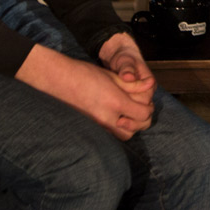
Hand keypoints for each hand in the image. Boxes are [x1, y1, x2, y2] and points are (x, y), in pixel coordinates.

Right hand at [16, 44, 153, 139]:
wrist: (58, 79)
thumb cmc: (85, 73)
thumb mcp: (112, 76)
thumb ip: (133, 85)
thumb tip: (151, 85)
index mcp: (115, 102)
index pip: (143, 113)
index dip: (149, 107)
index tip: (146, 100)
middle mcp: (107, 117)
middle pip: (136, 128)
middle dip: (142, 118)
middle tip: (140, 106)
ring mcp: (97, 125)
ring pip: (124, 135)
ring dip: (131, 126)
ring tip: (128, 112)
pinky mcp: (91, 127)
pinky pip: (111, 134)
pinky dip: (118, 128)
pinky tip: (117, 116)